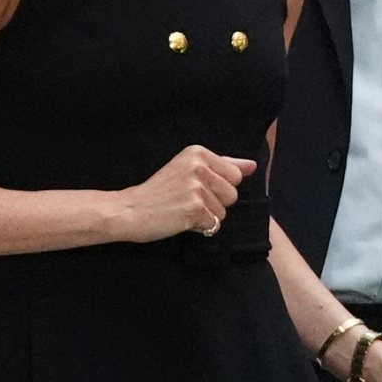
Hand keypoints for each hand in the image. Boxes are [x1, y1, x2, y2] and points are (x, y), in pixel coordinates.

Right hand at [115, 145, 255, 242]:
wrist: (129, 211)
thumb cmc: (159, 192)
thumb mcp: (189, 170)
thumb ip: (223, 166)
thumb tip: (252, 165)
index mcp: (198, 153)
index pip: (235, 175)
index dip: (218, 187)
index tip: (194, 188)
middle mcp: (198, 166)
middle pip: (233, 194)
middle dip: (215, 203)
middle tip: (187, 201)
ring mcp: (196, 187)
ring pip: (224, 211)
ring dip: (206, 216)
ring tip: (183, 210)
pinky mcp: (194, 208)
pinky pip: (214, 224)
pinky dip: (200, 228)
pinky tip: (181, 220)